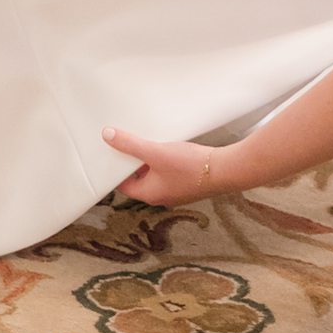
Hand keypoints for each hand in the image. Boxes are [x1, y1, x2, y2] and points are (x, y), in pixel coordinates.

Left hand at [104, 128, 229, 207]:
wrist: (224, 171)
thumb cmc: (190, 167)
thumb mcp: (156, 152)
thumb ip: (131, 144)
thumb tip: (107, 136)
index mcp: (150, 194)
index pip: (124, 184)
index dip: (115, 169)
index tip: (110, 152)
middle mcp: (161, 196)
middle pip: (138, 178)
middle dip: (132, 161)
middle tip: (125, 141)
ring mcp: (175, 190)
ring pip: (154, 174)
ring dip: (148, 158)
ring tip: (144, 139)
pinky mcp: (186, 182)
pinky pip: (167, 171)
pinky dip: (162, 159)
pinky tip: (165, 145)